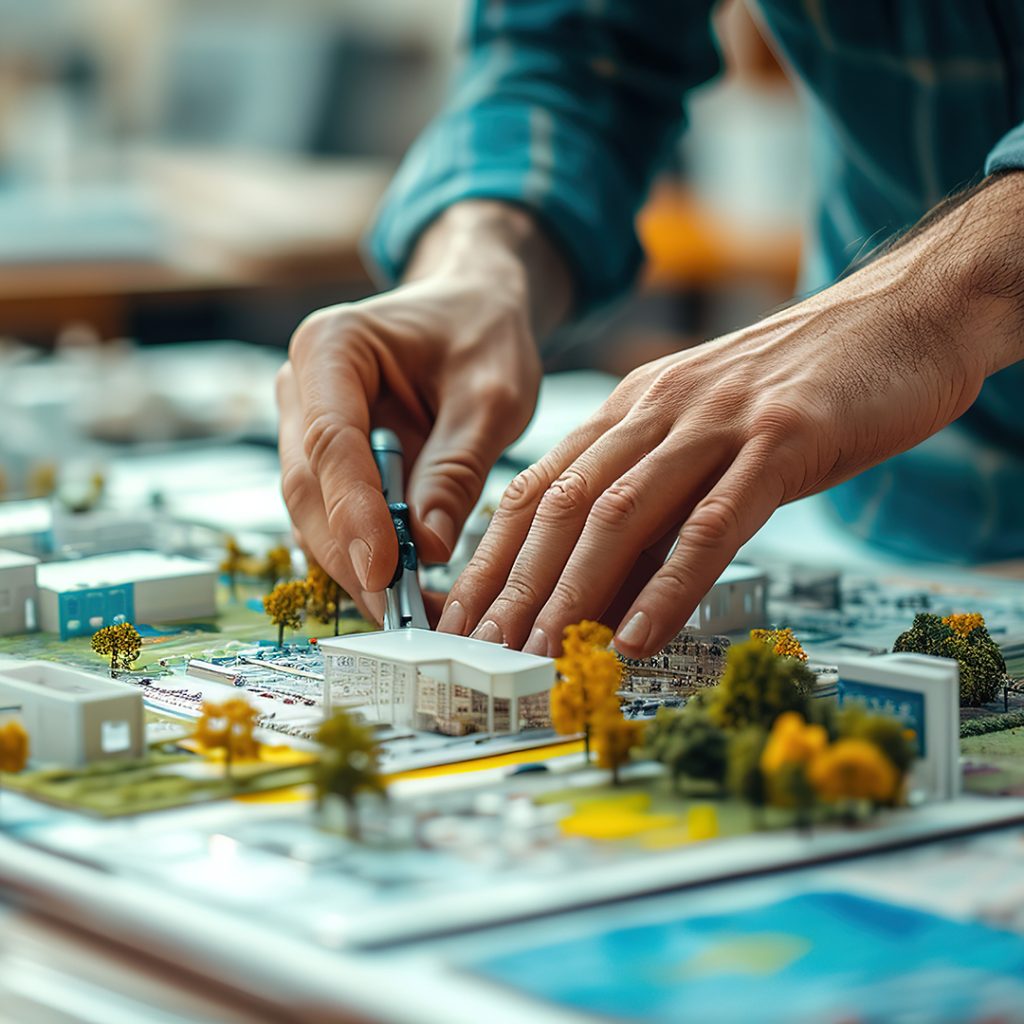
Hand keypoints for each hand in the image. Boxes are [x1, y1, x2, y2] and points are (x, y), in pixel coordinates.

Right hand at [276, 201, 570, 621]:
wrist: (472, 310)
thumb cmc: (482, 335)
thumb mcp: (491, 396)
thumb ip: (457, 467)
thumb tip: (430, 548)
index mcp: (331, 346)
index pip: (331, 440)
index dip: (353, 512)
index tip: (385, 572)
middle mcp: (301, 386)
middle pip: (308, 487)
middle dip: (351, 556)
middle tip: (400, 614)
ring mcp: (304, 425)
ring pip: (312, 512)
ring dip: (355, 567)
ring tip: (410, 614)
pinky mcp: (325, 461)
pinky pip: (334, 517)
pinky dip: (365, 557)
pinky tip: (405, 589)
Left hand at [439, 173, 1023, 657]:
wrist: (900, 315)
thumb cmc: (801, 389)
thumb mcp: (706, 432)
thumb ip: (656, 494)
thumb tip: (605, 580)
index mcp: (631, 409)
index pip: (539, 489)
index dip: (492, 556)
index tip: (460, 616)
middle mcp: (658, 410)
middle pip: (563, 506)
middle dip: (513, 585)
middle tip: (478, 650)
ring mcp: (717, 423)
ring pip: (622, 515)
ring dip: (573, 592)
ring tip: (540, 653)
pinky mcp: (783, 439)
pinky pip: (713, 523)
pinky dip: (669, 585)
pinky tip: (640, 634)